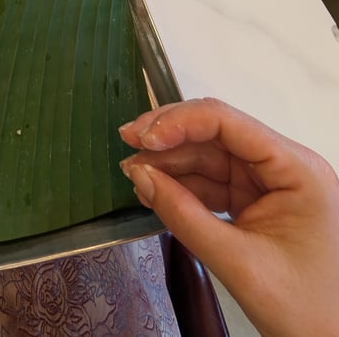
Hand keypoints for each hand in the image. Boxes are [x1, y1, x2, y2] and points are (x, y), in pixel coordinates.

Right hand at [119, 98, 338, 336]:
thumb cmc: (306, 310)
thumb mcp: (240, 263)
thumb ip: (185, 216)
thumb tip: (139, 175)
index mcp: (295, 169)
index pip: (227, 123)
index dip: (179, 122)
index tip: (142, 139)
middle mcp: (283, 166)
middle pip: (215, 134)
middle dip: (168, 138)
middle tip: (127, 144)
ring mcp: (269, 185)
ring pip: (208, 157)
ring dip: (169, 162)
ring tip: (133, 172)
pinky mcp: (256, 204)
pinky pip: (211, 183)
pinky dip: (180, 186)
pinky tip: (154, 189)